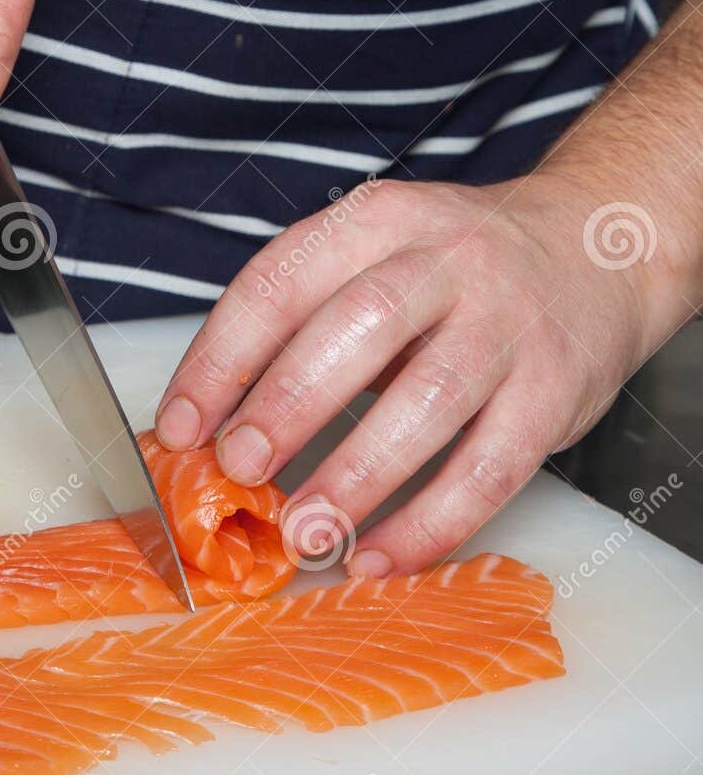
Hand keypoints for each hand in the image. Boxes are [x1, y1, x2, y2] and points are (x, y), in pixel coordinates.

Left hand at [156, 172, 664, 574]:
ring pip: (428, 401)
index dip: (223, 356)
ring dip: (357, 475)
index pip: (283, 280)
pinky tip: (380, 556)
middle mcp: (446, 262)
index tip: (180, 423)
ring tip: (303, 531)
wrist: (595, 248)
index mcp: (378, 219)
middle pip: (358, 327)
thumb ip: (305, 320)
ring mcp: (506, 325)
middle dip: (288, 403)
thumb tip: (209, 419)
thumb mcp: (378, 254)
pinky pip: (489, 468)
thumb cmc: (455, 270)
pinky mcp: (554, 392)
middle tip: (239, 468)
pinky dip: (430, 523)